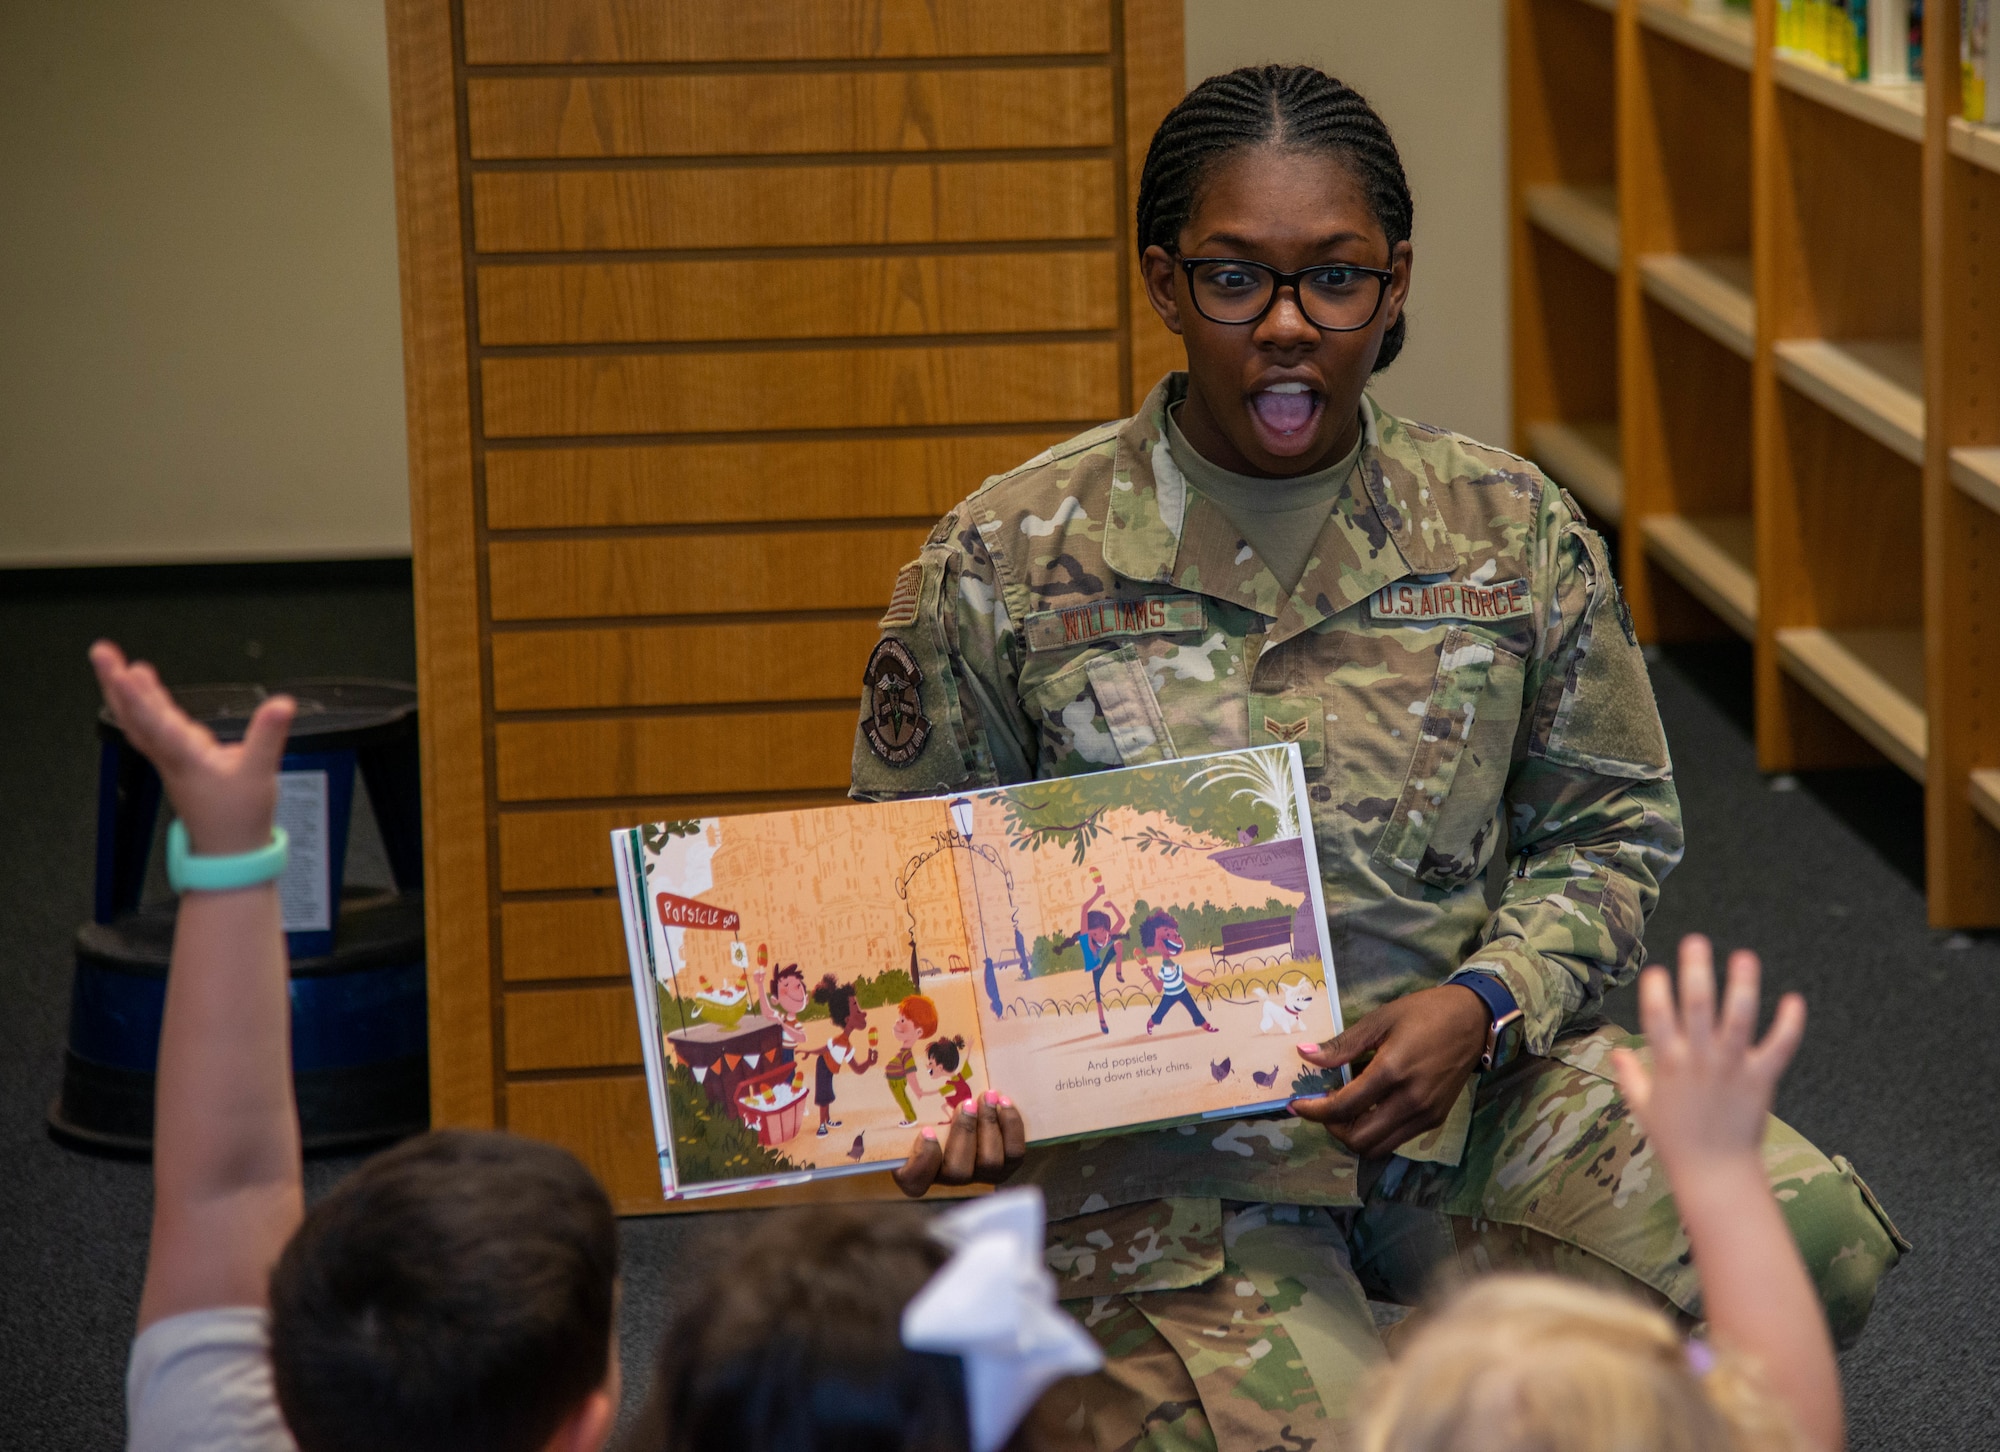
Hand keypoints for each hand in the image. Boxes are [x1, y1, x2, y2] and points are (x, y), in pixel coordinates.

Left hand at [90, 642, 294, 855]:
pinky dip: (140, 706)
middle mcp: (170, 756)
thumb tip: (280, 704)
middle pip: (134, 716)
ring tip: (114, 665)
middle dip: (115, 683)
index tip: (126, 672)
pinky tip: (140, 691)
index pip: (157, 723)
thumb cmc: (239, 819)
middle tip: (101, 653)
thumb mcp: (261, 774)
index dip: (141, 697)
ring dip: (122, 692)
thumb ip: (268, 735)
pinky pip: (147, 728)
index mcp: (187, 758)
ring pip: (136, 721)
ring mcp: (169, 759)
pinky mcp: (175, 762)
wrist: (229, 851)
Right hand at [893, 1090, 1025, 1196]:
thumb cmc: (926, 1110)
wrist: (967, 1112)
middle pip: (957, 1172)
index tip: (927, 1130)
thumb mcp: (907, 1111)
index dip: (923, 1160)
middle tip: (965, 1103)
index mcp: (916, 1171)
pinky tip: (1003, 1102)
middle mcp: (948, 1180)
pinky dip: (1011, 1126)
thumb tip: (864, 1076)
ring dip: (989, 1126)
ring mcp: (979, 1175)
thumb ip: (898, 1106)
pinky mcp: (1006, 1166)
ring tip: (987, 1097)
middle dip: (964, 1133)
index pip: (915, 1182)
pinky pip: (1015, 1153)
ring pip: (989, 1163)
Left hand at [1287, 985, 1488, 1157]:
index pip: (1343, 1108)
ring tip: (1344, 1109)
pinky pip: (1396, 1139)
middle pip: (1359, 1139)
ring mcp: (1425, 1115)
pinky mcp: (1435, 1120)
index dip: (1314, 1111)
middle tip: (1323, 1106)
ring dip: (1353, 1135)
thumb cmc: (1424, 1012)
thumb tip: (1305, 1055)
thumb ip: (1342, 1045)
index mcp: (1392, 1072)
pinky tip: (1369, 1108)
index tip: (1297, 1105)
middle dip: (1331, 1128)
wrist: (1473, 1019)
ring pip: (1378, 1147)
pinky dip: (1375, 1132)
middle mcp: (1410, 1101)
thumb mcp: (1380, 1020)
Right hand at [1609, 935, 1803, 1181]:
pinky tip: (1794, 1000)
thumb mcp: (1644, 1107)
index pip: (1657, 1018)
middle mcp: (1699, 1061)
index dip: (1655, 992)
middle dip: (1696, 972)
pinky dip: (1788, 1024)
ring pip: (1738, 1020)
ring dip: (1742, 986)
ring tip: (1745, 957)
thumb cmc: (1675, 1142)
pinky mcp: (1761, 1080)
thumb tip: (1616, 1054)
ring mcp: (1732, 1069)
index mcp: (1667, 1065)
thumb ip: (1630, 1076)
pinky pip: (1778, 1047)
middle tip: (1697, 941)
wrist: (1715, 1173)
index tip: (1655, 970)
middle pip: (1696, 1008)